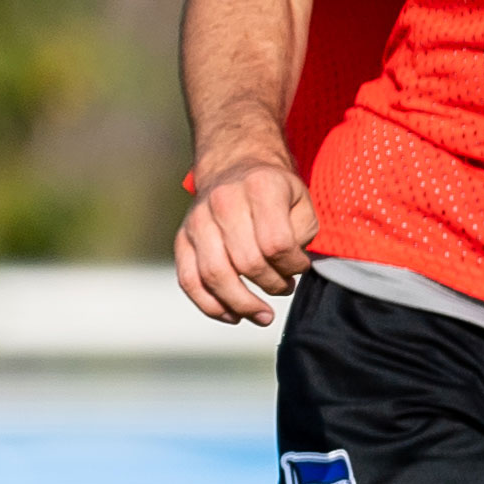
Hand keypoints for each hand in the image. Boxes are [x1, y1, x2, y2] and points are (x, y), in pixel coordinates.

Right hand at [171, 149, 317, 325]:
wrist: (234, 167)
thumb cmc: (273, 191)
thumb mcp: (301, 200)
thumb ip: (301, 234)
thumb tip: (287, 270)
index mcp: (259, 187)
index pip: (277, 243)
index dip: (294, 266)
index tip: (301, 268)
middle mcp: (223, 201)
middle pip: (246, 262)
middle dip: (272, 285)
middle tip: (285, 289)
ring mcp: (197, 221)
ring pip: (214, 276)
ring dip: (242, 304)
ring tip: (262, 316)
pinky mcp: (182, 239)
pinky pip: (189, 281)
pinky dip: (210, 305)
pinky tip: (232, 315)